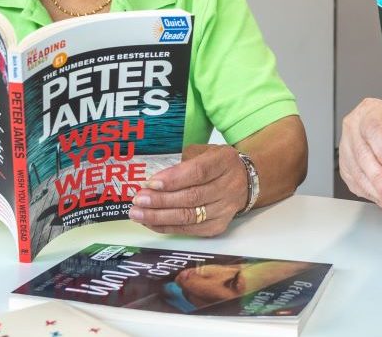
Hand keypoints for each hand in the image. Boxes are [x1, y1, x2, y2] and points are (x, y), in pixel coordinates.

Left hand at [128, 144, 247, 235]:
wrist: (244, 182)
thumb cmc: (217, 165)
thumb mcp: (204, 152)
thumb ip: (183, 161)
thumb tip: (153, 179)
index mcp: (225, 161)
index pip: (198, 172)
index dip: (173, 179)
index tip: (150, 183)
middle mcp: (229, 186)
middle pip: (192, 197)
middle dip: (161, 200)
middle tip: (138, 200)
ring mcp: (225, 209)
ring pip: (189, 216)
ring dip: (159, 216)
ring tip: (138, 214)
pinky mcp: (219, 226)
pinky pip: (190, 229)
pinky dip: (167, 227)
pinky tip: (150, 222)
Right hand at [339, 98, 381, 213]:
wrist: (377, 121)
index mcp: (370, 111)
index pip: (374, 130)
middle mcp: (354, 128)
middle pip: (363, 156)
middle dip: (381, 181)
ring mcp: (346, 147)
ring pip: (357, 173)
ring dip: (378, 194)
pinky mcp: (345, 165)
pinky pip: (355, 184)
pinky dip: (373, 196)